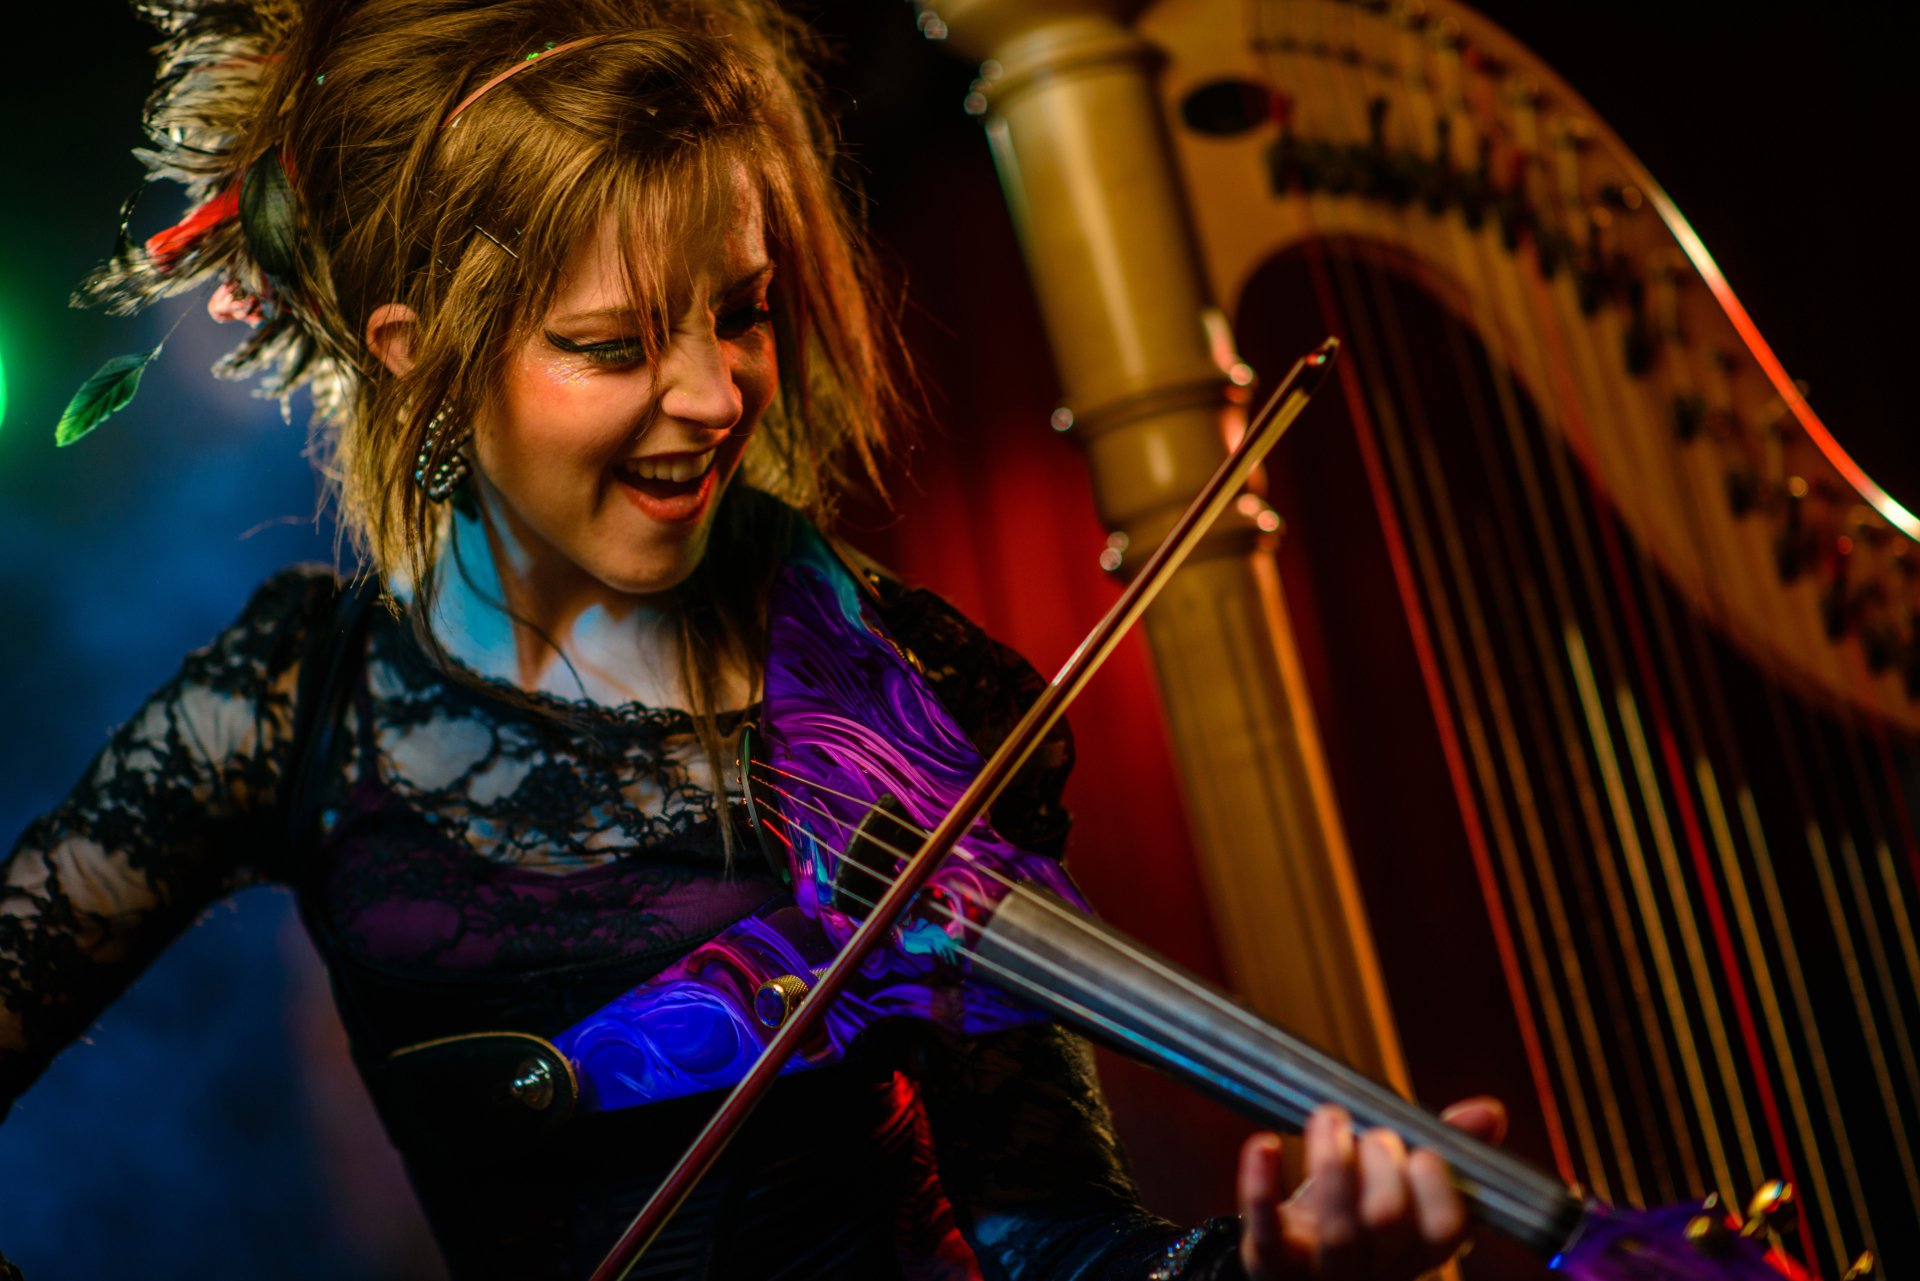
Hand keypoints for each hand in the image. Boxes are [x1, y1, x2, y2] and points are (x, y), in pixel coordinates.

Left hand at [1237, 1097, 1506, 1278]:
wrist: (1301, 1260)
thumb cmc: (1364, 1210)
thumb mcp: (1408, 1183)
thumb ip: (1448, 1148)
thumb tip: (1489, 1111)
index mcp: (1419, 1248)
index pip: (1445, 1229)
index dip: (1436, 1183)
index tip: (1422, 1148)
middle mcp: (1377, 1266)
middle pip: (1387, 1220)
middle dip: (1381, 1161)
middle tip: (1372, 1133)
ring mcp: (1324, 1268)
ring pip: (1335, 1229)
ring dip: (1331, 1161)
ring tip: (1328, 1117)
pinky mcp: (1273, 1262)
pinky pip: (1266, 1231)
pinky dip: (1261, 1184)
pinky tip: (1264, 1144)